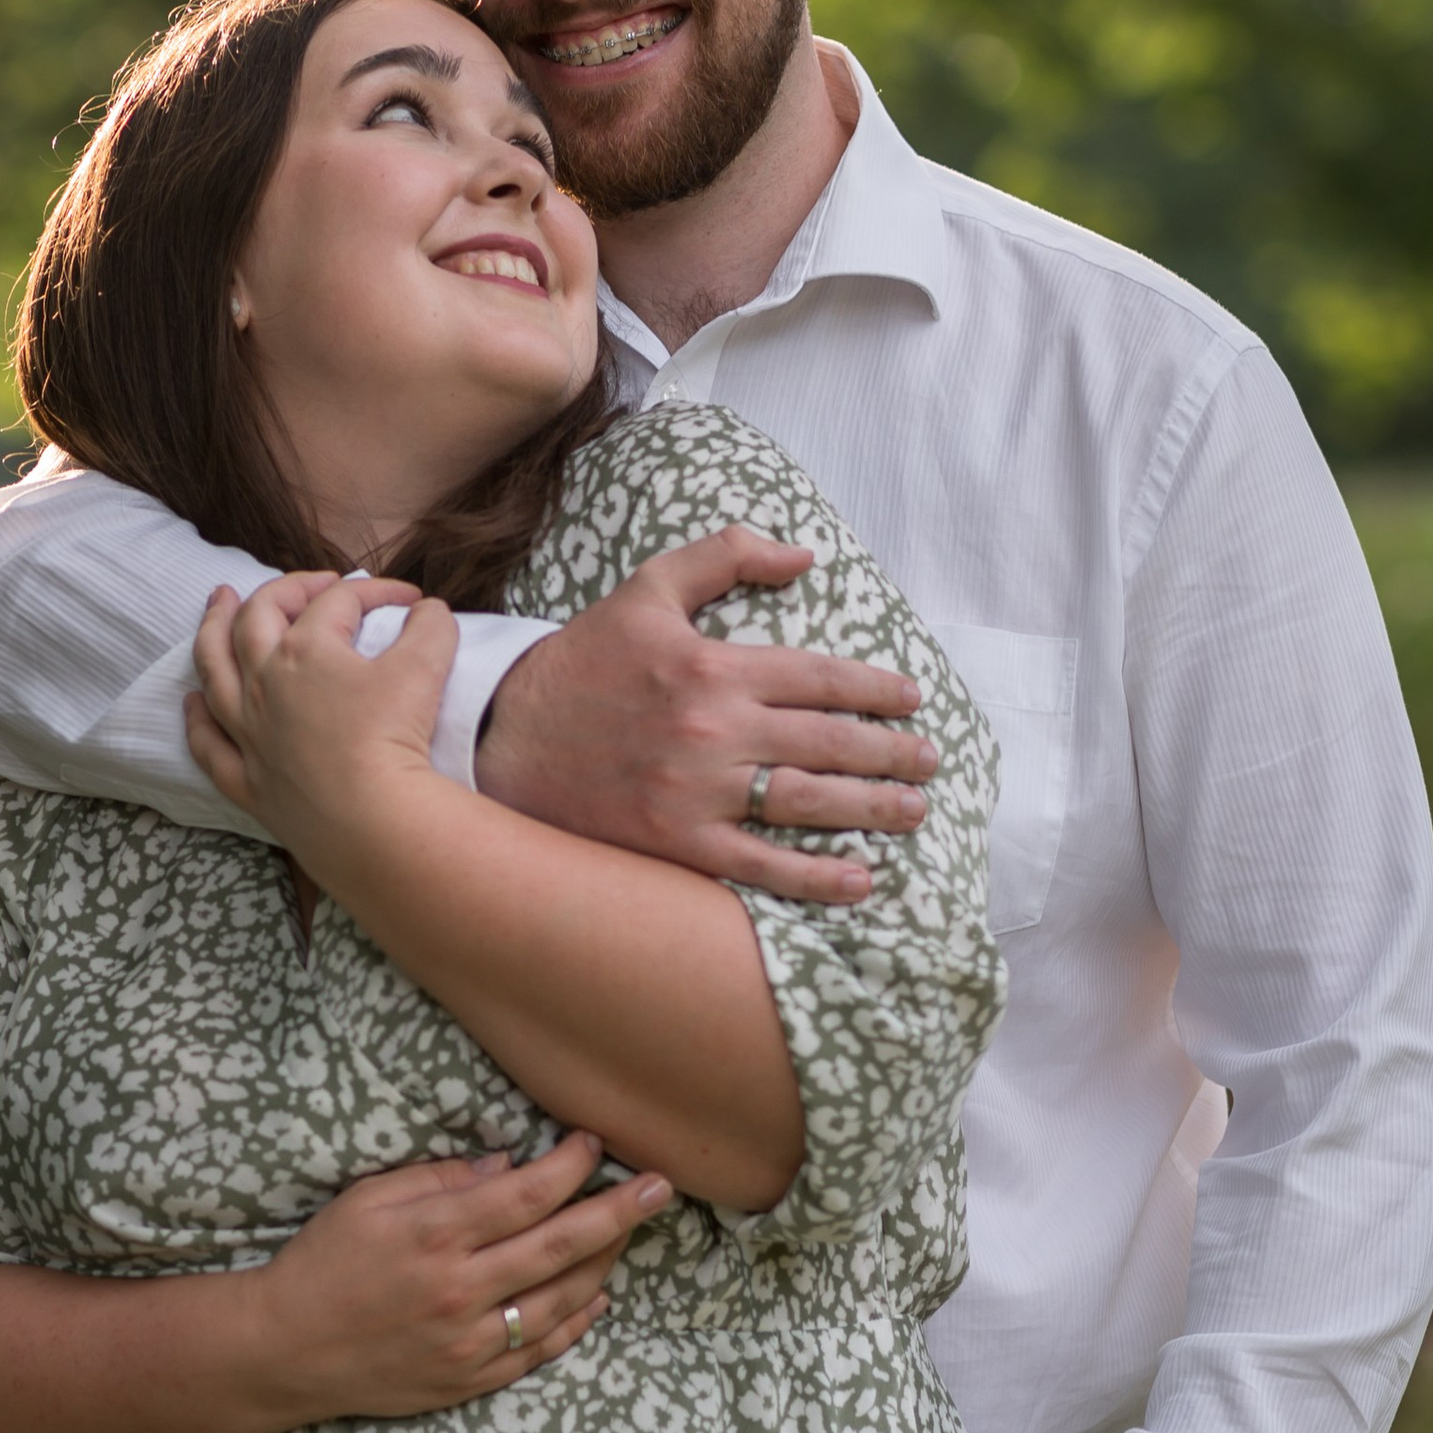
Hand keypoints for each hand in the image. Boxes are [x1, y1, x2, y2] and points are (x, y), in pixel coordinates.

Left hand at [185, 572, 447, 873]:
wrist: (372, 822)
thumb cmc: (394, 740)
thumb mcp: (425, 670)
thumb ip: (430, 629)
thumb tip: (429, 611)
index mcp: (306, 649)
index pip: (338, 601)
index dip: (376, 592)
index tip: (411, 601)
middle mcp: (264, 683)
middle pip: (259, 618)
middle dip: (282, 591)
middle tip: (306, 585)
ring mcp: (248, 731)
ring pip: (214, 670)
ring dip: (212, 630)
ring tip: (216, 605)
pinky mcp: (247, 780)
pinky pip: (209, 745)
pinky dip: (197, 721)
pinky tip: (192, 704)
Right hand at [255, 1131, 666, 1422]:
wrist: (285, 1350)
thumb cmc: (323, 1263)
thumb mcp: (368, 1200)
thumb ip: (440, 1178)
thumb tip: (509, 1164)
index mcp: (434, 1235)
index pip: (527, 1193)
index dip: (571, 1165)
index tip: (594, 1141)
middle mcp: (460, 1289)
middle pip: (563, 1244)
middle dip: (621, 1210)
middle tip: (662, 1185)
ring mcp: (469, 1341)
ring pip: (563, 1299)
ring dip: (606, 1262)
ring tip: (630, 1232)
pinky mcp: (469, 1380)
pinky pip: (540, 1350)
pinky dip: (578, 1321)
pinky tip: (598, 1296)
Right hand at [476, 528, 936, 906]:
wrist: (505, 737)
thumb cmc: (583, 662)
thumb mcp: (646, 589)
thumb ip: (724, 557)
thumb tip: (804, 553)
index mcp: (712, 664)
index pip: (820, 676)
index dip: (876, 690)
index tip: (910, 701)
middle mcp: (714, 729)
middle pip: (830, 743)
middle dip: (891, 753)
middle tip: (928, 761)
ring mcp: (698, 792)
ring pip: (810, 803)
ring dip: (873, 810)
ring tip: (912, 811)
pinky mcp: (678, 843)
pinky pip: (762, 866)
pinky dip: (818, 877)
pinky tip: (860, 878)